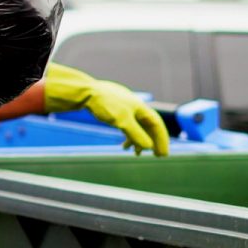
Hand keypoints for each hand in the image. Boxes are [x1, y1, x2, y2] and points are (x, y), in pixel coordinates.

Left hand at [43, 63, 169, 156]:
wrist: (85, 91)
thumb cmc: (105, 104)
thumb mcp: (122, 121)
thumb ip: (136, 134)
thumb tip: (149, 147)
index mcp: (140, 107)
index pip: (157, 124)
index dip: (162, 140)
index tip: (163, 154)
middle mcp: (135, 107)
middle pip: (148, 126)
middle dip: (153, 141)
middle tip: (157, 156)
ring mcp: (124, 108)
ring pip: (137, 126)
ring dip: (139, 140)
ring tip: (136, 153)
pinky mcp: (114, 110)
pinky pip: (126, 125)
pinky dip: (127, 136)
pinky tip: (123, 145)